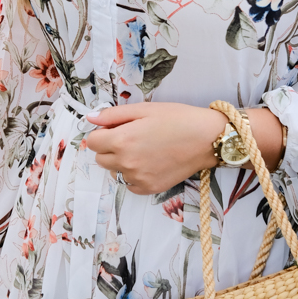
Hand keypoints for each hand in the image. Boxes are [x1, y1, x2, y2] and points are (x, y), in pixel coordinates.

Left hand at [86, 102, 224, 195]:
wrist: (207, 139)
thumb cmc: (178, 119)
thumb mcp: (144, 109)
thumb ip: (113, 115)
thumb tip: (90, 119)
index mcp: (122, 140)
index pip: (93, 142)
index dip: (102, 133)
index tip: (116, 129)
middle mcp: (126, 163)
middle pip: (100, 159)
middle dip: (109, 148)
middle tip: (131, 138)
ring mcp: (138, 178)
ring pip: (115, 172)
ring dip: (121, 162)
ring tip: (143, 150)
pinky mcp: (150, 189)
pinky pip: (129, 184)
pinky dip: (133, 175)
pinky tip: (149, 163)